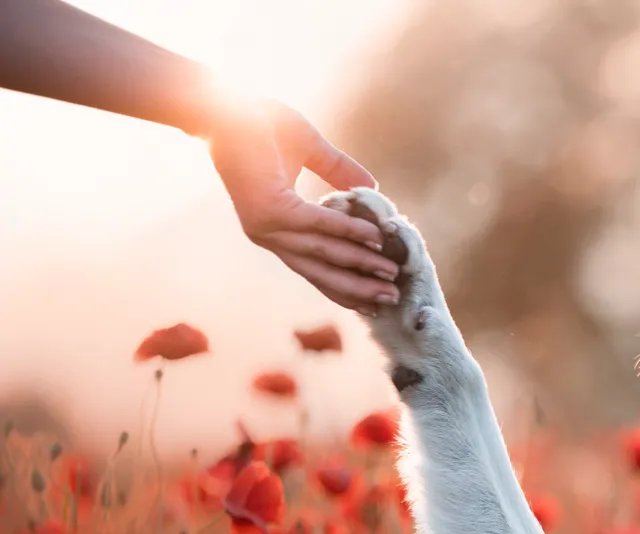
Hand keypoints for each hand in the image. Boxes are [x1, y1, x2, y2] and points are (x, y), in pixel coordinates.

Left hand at [207, 98, 399, 314]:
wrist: (221, 104)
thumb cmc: (260, 122)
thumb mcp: (311, 149)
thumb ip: (338, 171)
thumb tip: (372, 188)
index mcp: (274, 228)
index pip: (314, 266)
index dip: (347, 282)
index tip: (375, 295)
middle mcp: (269, 235)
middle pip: (320, 272)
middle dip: (359, 287)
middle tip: (393, 297)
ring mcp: (267, 226)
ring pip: (323, 253)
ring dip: (361, 264)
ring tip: (391, 274)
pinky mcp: (271, 209)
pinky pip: (319, 224)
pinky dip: (349, 230)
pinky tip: (375, 236)